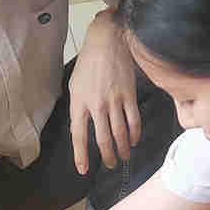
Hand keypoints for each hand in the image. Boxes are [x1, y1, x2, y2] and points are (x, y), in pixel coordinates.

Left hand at [69, 10, 142, 174]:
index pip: (78, 135)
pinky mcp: (128, 95)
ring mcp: (113, 101)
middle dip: (107, 156)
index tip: (83, 169)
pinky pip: (133, 121)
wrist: (107, 41)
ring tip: (124, 157)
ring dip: (122, 149)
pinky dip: (135, 134)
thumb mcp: (75, 84)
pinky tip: (134, 140)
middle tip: (111, 164)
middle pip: (102, 139)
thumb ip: (79, 106)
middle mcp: (96, 105)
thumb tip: (82, 125)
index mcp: (79, 102)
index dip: (81, 154)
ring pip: (120, 133)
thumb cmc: (89, 62)